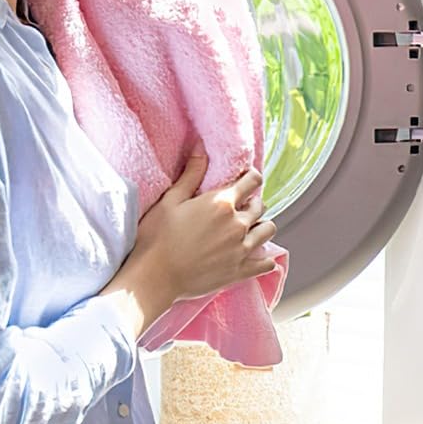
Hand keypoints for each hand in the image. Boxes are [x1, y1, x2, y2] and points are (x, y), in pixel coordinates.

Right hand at [127, 146, 278, 308]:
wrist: (154, 278)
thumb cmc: (156, 237)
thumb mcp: (170, 200)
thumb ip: (191, 173)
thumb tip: (200, 146)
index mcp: (222, 204)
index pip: (252, 181)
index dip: (250, 178)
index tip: (246, 180)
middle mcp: (238, 225)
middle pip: (260, 206)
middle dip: (252, 203)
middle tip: (240, 207)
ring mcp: (242, 249)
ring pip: (268, 230)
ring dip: (261, 226)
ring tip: (248, 229)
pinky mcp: (241, 271)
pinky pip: (266, 263)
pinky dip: (265, 259)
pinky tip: (258, 257)